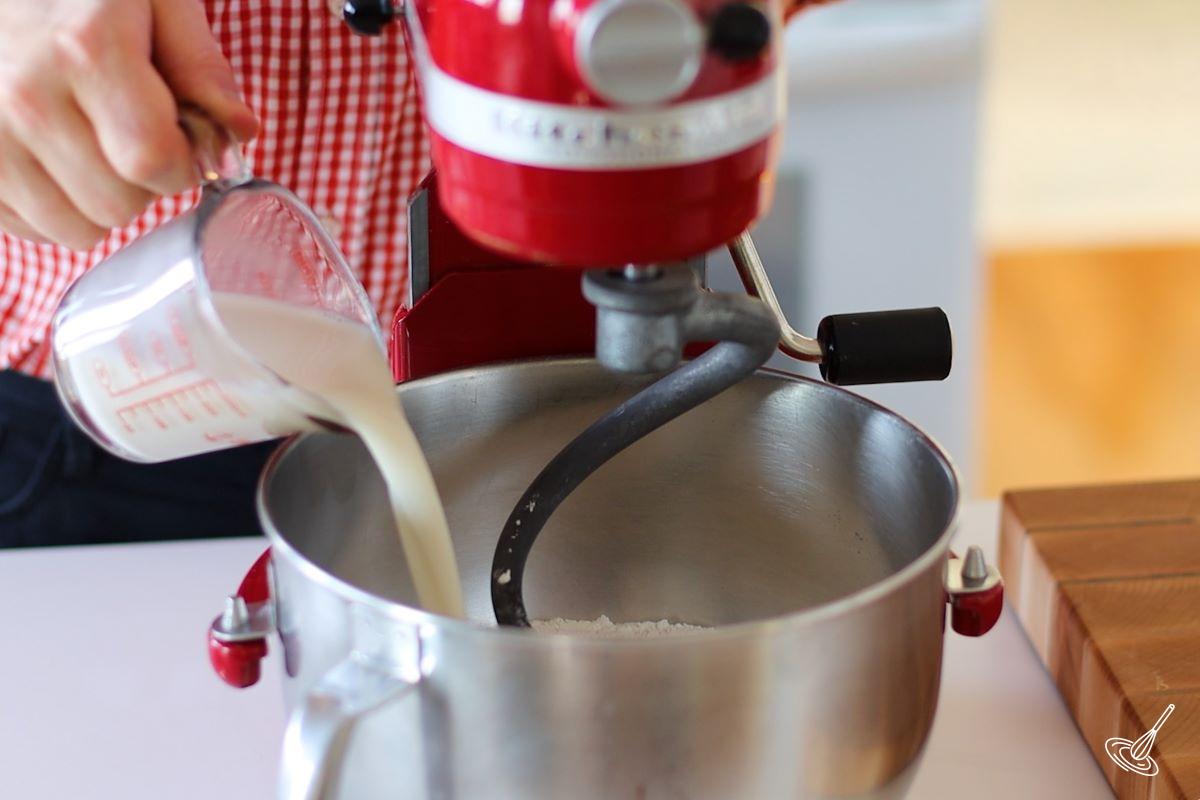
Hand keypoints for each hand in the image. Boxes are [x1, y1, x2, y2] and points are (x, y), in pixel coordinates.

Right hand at [0, 0, 257, 249]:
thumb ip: (199, 64)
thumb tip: (239, 130)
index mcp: (85, 48)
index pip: (151, 160)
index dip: (181, 164)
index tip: (178, 141)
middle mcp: (26, 95)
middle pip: (118, 205)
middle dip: (142, 185)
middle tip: (127, 137)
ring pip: (77, 230)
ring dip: (98, 202)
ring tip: (88, 146)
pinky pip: (32, 231)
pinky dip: (55, 208)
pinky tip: (54, 160)